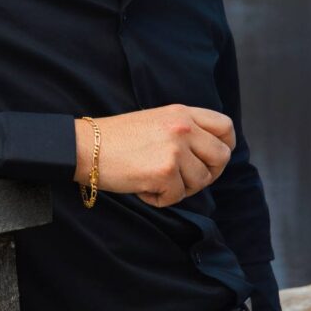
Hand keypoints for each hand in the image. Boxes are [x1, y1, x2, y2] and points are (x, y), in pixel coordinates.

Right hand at [74, 104, 234, 206]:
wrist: (84, 146)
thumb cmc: (116, 138)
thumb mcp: (157, 121)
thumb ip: (183, 130)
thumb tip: (207, 155)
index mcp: (182, 112)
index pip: (225, 127)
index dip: (225, 147)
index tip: (212, 160)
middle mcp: (183, 127)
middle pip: (221, 157)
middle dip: (207, 174)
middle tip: (183, 178)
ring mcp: (176, 149)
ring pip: (200, 181)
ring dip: (179, 188)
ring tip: (153, 179)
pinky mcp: (165, 172)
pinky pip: (177, 197)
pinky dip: (159, 198)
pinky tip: (142, 186)